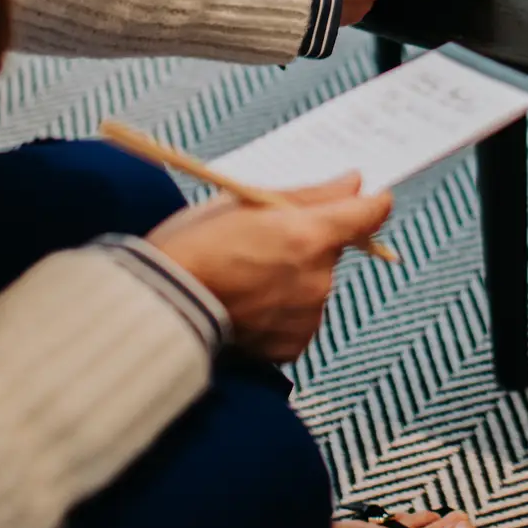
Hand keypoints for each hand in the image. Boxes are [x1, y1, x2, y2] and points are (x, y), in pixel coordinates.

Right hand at [145, 173, 390, 362]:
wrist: (158, 307)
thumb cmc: (191, 246)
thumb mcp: (243, 202)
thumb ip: (310, 194)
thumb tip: (354, 182)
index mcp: (310, 235)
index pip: (369, 213)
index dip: (368, 203)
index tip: (362, 200)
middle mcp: (318, 278)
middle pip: (333, 249)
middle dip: (309, 243)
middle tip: (261, 243)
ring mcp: (307, 315)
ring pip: (316, 285)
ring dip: (295, 279)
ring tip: (245, 279)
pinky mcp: (292, 345)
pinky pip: (300, 319)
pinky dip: (282, 312)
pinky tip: (247, 306)